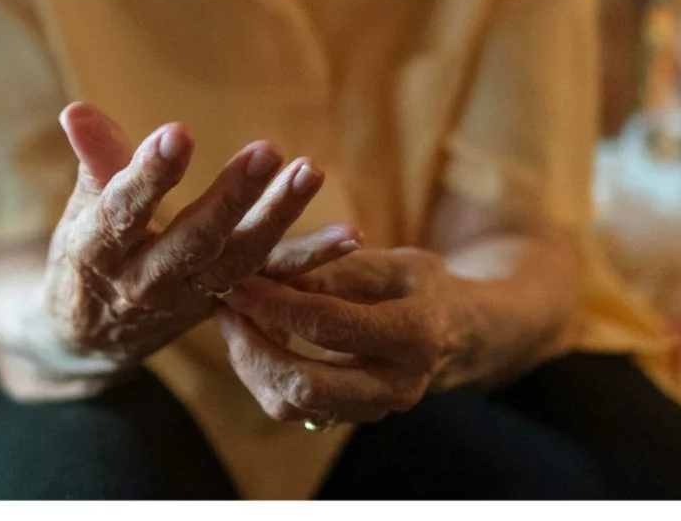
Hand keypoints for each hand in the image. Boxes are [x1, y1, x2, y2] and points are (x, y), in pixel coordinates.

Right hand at [31, 102, 357, 378]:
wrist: (98, 330)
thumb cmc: (91, 251)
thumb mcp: (82, 209)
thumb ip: (95, 160)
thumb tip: (75, 111)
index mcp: (99, 254)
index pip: (122, 212)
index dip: (148, 176)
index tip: (177, 134)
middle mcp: (147, 283)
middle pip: (192, 242)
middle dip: (230, 198)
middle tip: (265, 151)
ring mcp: (191, 297)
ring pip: (240, 261)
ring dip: (279, 217)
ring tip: (310, 171)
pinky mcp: (228, 301)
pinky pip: (274, 283)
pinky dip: (313, 261)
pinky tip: (351, 235)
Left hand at [217, 247, 468, 423]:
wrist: (454, 333)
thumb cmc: (417, 286)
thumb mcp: (388, 263)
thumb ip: (333, 268)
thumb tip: (271, 270)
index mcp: (414, 335)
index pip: (329, 325)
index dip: (275, 303)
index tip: (238, 282)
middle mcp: (398, 384)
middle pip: (305, 383)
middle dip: (253, 346)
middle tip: (226, 307)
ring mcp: (374, 409)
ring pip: (292, 403)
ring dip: (251, 362)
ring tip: (234, 319)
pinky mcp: (350, 418)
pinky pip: (292, 408)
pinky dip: (262, 374)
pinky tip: (252, 339)